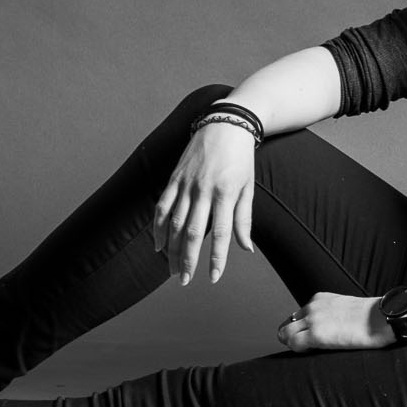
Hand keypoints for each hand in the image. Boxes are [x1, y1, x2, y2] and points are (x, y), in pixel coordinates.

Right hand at [153, 121, 256, 284]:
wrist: (226, 125)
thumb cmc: (241, 160)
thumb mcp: (248, 188)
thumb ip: (244, 219)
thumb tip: (247, 249)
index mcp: (226, 193)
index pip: (221, 233)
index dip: (217, 257)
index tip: (213, 277)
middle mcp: (203, 190)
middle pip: (193, 232)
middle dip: (188, 259)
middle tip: (185, 281)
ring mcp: (185, 184)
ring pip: (175, 223)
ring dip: (172, 249)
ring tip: (173, 270)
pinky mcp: (173, 179)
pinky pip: (162, 207)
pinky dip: (158, 227)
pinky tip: (158, 245)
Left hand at [276, 292, 394, 351]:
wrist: (384, 317)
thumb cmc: (374, 317)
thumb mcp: (347, 307)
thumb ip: (332, 313)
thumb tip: (329, 326)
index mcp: (320, 298)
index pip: (297, 315)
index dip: (302, 329)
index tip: (311, 337)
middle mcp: (313, 306)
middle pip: (287, 325)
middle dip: (293, 337)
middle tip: (308, 347)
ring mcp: (313, 320)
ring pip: (285, 334)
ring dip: (294, 344)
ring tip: (312, 350)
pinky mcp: (316, 334)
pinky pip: (293, 344)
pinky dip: (299, 350)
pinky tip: (315, 351)